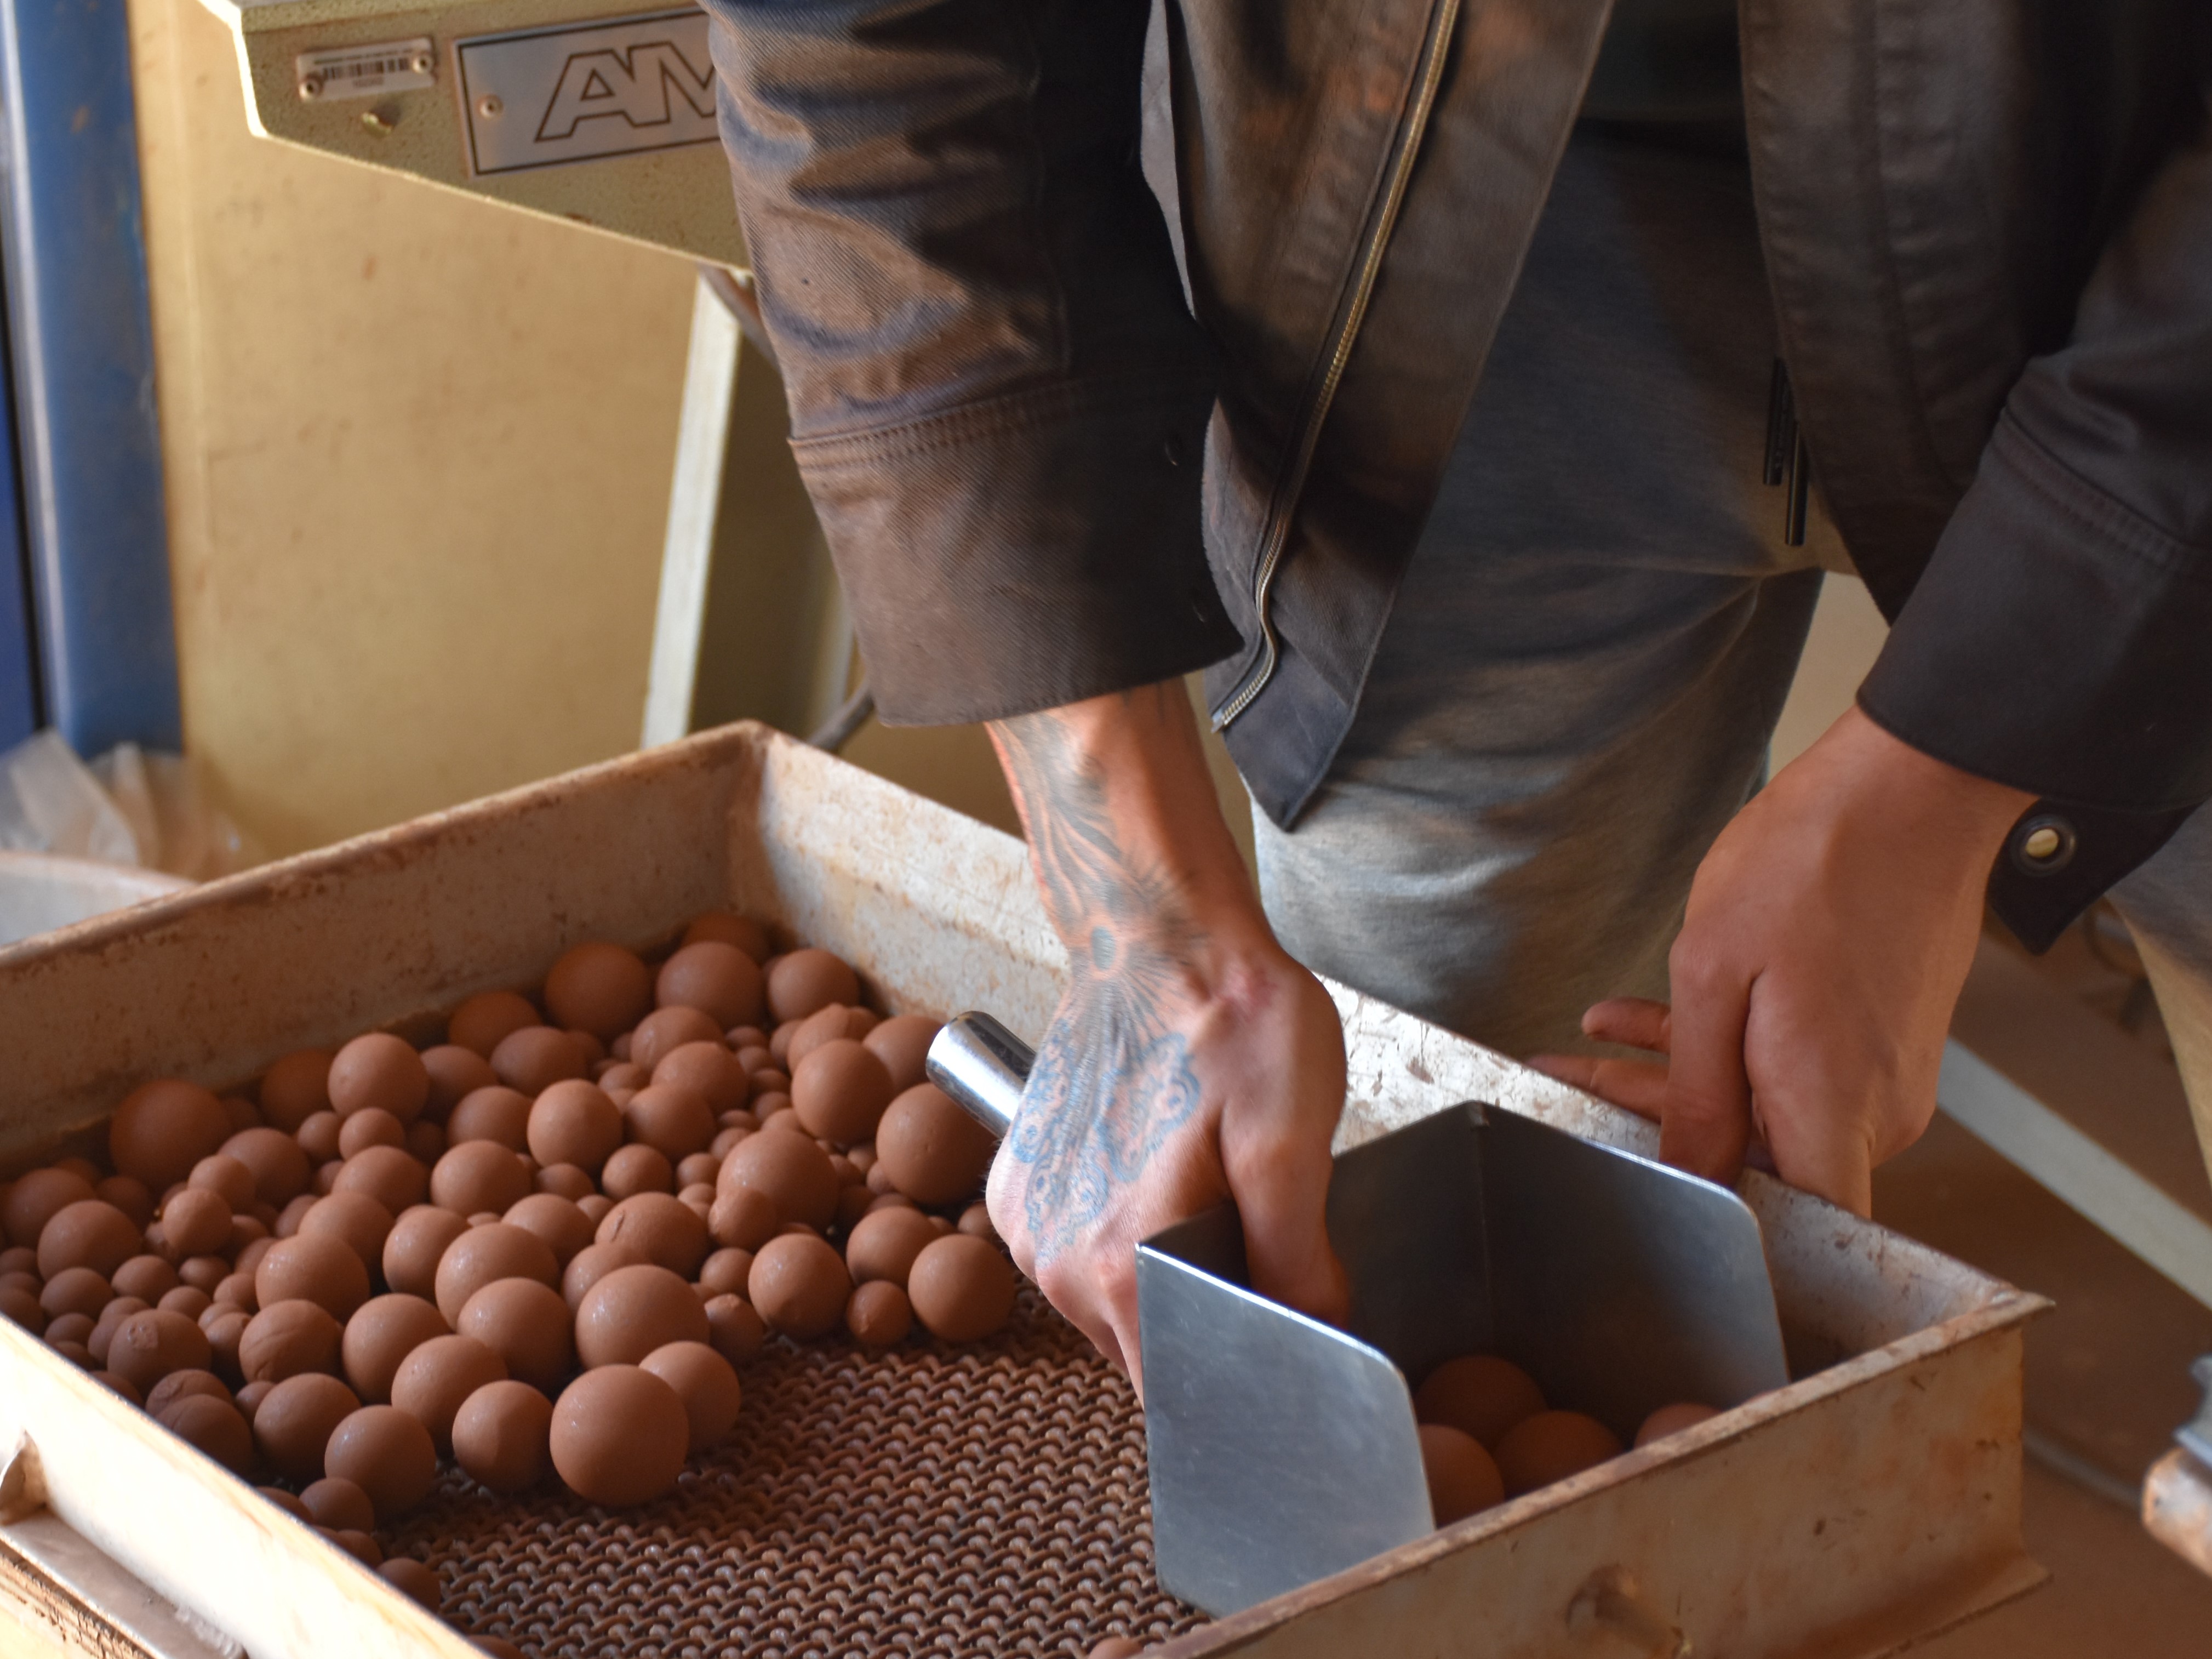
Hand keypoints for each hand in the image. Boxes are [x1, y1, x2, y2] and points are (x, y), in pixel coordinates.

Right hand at [987, 684, 1349, 1396]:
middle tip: (1254, 1233)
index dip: (1242, 1387)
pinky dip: (1122, 1233)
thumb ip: (1299, 1261)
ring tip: (1203, 1188)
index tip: (1275, 1337)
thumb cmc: (1228, 1026)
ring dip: (1164, 1273)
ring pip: (1117, 1304)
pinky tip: (1156, 1169)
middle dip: (1208, 1321)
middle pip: (1153, 1353)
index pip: (1183, 1396)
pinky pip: (1081, 1255)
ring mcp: (1029, 1230)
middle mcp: (1059, 1265)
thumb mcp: (1293, 1141)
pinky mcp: (1016, 1193)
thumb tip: (1316, 1340)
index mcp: (1125, 1266)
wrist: (1152, 938)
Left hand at [1529, 705, 2031, 1214]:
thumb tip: (1691, 1177)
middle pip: (1760, 1160)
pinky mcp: (1879, 1037)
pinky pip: (1791, 1068)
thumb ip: (1697, 1092)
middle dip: (1657, 1122)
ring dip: (1679, 1076)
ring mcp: (1883, 1074)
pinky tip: (1650, 1015)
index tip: (1655, 1212)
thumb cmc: (1815, 863)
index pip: (1797, 1228)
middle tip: (1571, 1081)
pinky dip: (1724, 1047)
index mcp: (1834, 1108)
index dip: (1731, 1237)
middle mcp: (1874, 1110)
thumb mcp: (1715, 978)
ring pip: (1765, 1106)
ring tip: (1595, 1037)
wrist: (1908, 788)